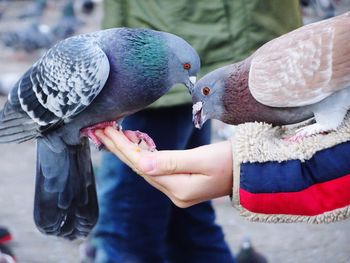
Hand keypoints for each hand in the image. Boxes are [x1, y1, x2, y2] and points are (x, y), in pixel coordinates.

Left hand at [95, 127, 233, 207]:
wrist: (246, 170)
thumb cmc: (228, 161)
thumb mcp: (202, 159)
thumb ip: (172, 161)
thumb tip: (142, 164)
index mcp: (178, 188)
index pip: (142, 165)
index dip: (122, 146)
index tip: (107, 129)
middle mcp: (174, 193)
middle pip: (140, 167)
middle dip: (119, 148)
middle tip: (100, 129)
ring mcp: (177, 190)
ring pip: (146, 168)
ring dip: (130, 151)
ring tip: (114, 132)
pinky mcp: (180, 184)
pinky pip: (156, 169)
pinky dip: (144, 155)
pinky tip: (136, 143)